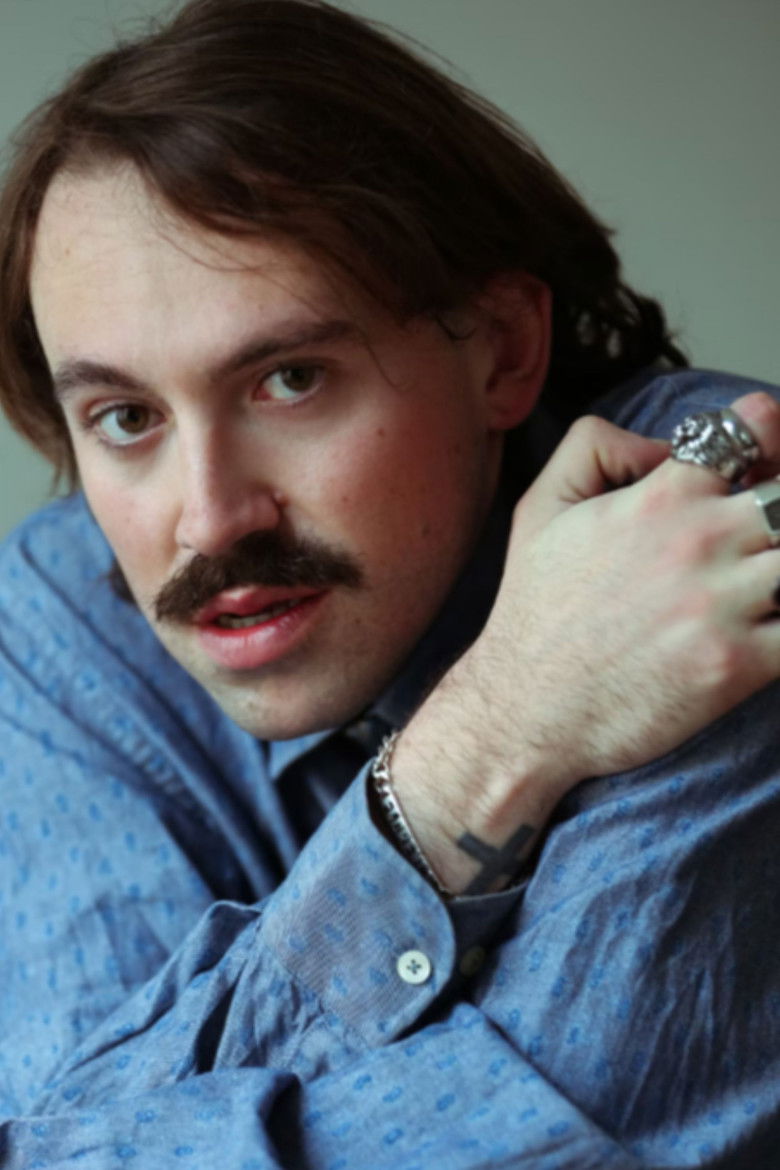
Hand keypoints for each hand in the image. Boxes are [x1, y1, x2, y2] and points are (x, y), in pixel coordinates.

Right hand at [387, 392, 779, 893]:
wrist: (526, 708)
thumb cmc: (536, 611)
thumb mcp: (540, 503)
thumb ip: (594, 444)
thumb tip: (662, 445)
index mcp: (661, 496)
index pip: (755, 432)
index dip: (768, 441)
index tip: (759, 468)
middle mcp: (700, 540)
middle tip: (754, 542)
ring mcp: (723, 604)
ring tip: (757, 588)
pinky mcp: (738, 666)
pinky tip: (764, 630)